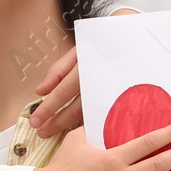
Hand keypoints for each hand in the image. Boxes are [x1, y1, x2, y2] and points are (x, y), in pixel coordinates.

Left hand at [28, 7, 137, 136]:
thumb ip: (58, 70)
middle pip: (74, 108)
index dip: (48, 108)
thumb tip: (40, 91)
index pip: (63, 92)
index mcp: (87, 67)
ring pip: (88, 112)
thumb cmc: (101, 43)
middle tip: (41, 132)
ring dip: (69, 124)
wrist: (134, 38)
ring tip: (53, 132)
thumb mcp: (78, 50)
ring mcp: (110, 90)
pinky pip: (100, 112)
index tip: (35, 121)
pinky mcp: (119, 96)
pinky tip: (77, 130)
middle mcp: (99, 81)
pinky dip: (87, 121)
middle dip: (56, 122)